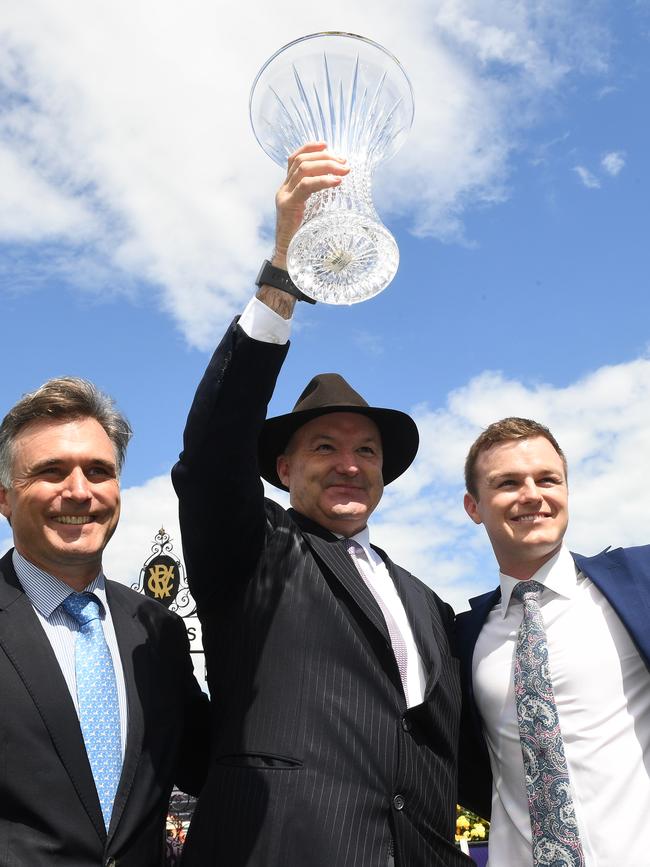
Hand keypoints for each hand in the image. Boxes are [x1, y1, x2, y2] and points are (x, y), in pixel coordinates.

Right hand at [273, 142, 348, 267]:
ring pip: (303, 169)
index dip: (310, 148)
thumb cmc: (303, 238)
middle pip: (302, 161)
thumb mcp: (312, 213)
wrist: (288, 258)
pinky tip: (337, 182)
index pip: (294, 159)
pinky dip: (323, 181)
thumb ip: (318, 200)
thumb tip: (339, 186)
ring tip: (344, 170)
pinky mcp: (288, 206)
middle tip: (344, 162)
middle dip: (325, 157)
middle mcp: (283, 189)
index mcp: (288, 189)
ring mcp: (284, 196)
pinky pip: (306, 185)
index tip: (328, 145)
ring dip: (327, 166)